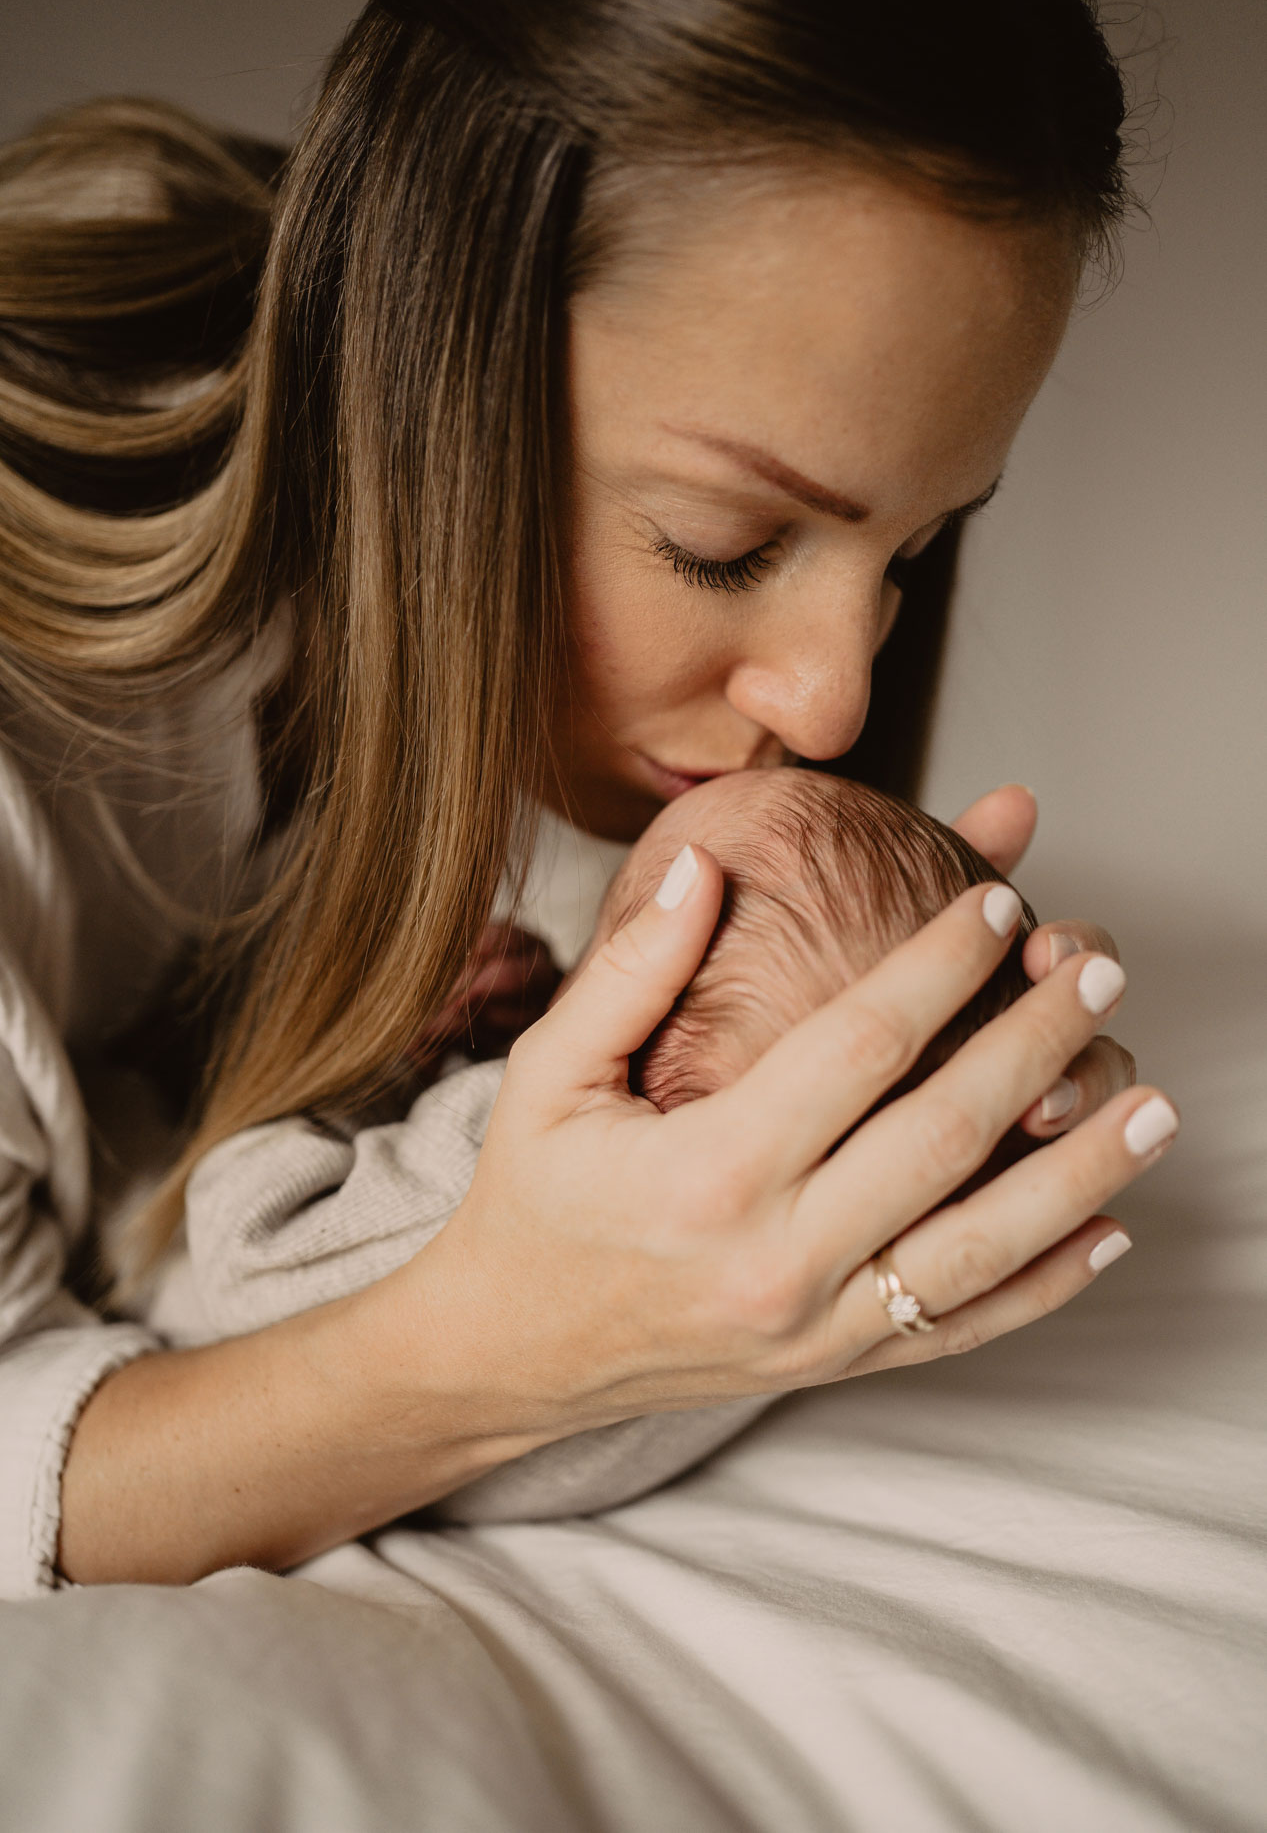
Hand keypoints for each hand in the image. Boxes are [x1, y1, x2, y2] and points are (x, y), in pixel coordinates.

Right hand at [396, 847, 1176, 1441]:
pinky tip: (1107, 1229)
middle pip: (944, 1135)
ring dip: (1081, 1169)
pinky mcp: (836, 1365)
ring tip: (1153, 1099)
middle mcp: (774, 1257)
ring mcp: (816, 1326)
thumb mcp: (546, 1073)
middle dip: (1036, 1040)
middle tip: (1100, 965)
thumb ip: (630, 970)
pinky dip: (1046, 1285)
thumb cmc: (533, 1198)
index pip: (860, 1048)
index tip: (1000, 902)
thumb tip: (705, 864)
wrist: (510, 1352)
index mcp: (706, 1171)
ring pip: (982, 1245)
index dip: (942, 967)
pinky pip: (963, 1329)